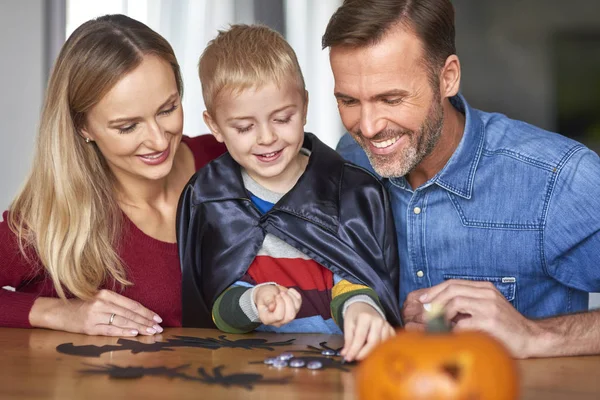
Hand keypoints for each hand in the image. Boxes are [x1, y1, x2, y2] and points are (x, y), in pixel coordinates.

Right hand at [29, 289, 162, 336]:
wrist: (57, 311)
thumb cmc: (81, 305)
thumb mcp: (99, 299)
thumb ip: (116, 304)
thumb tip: (138, 313)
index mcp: (106, 294)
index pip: (131, 304)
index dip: (146, 312)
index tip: (157, 318)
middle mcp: (102, 303)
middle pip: (129, 313)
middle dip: (146, 321)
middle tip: (158, 328)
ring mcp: (95, 315)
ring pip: (122, 321)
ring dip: (139, 327)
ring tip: (150, 332)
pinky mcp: (89, 327)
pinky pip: (110, 329)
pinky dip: (123, 331)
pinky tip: (134, 333)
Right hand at [254, 285, 301, 326]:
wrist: (268, 294)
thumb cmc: (264, 296)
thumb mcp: (264, 296)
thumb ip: (268, 301)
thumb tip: (272, 307)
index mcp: (267, 319)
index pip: (279, 316)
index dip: (280, 304)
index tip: (277, 296)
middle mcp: (278, 321)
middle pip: (290, 316)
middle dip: (288, 301)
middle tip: (282, 293)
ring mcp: (287, 317)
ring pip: (296, 309)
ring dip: (291, 296)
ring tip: (283, 292)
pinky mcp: (294, 311)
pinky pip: (299, 302)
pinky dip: (295, 294)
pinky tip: (288, 291)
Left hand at [340, 302, 394, 361]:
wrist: (365, 306)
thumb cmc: (355, 316)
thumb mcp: (348, 325)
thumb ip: (348, 340)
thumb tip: (346, 355)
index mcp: (365, 317)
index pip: (360, 337)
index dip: (354, 350)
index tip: (348, 358)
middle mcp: (378, 321)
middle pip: (373, 342)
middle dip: (364, 353)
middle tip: (356, 359)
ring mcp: (386, 325)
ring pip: (382, 344)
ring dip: (373, 353)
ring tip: (364, 357)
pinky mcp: (391, 329)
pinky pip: (390, 342)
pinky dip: (383, 349)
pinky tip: (376, 353)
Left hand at [404, 279, 537, 357]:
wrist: (531, 337)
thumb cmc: (505, 326)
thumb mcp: (486, 308)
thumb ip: (467, 305)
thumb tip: (438, 308)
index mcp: (485, 288)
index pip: (453, 283)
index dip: (435, 290)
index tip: (423, 299)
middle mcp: (487, 294)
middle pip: (452, 289)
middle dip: (434, 299)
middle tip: (424, 310)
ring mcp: (489, 307)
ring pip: (455, 302)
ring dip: (441, 312)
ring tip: (437, 322)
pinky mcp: (490, 322)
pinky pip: (463, 322)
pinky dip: (453, 328)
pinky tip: (452, 333)